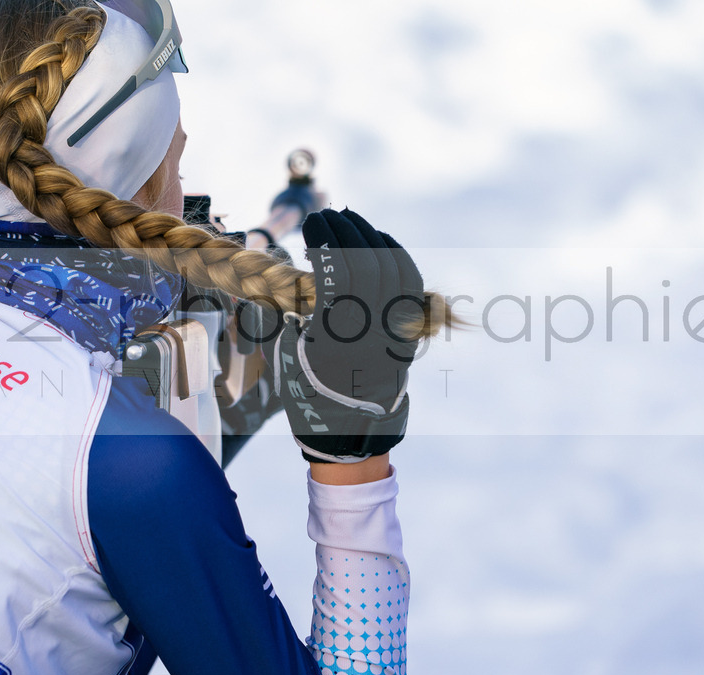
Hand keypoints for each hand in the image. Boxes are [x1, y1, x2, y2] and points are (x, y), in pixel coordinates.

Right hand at [266, 208, 423, 462]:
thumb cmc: (309, 389)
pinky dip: (395, 255)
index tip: (313, 224)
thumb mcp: (294, 349)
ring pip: (393, 268)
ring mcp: (395, 329)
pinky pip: (409, 284)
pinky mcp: (406, 330)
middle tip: (328, 216)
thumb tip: (307, 270)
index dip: (328, 241)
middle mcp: (372, 329)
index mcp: (339, 335)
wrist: (348, 428)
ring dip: (371, 237)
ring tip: (350, 221)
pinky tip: (379, 240)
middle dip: (347, 232)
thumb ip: (302, 308)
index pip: (340, 272)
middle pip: (369, 264)